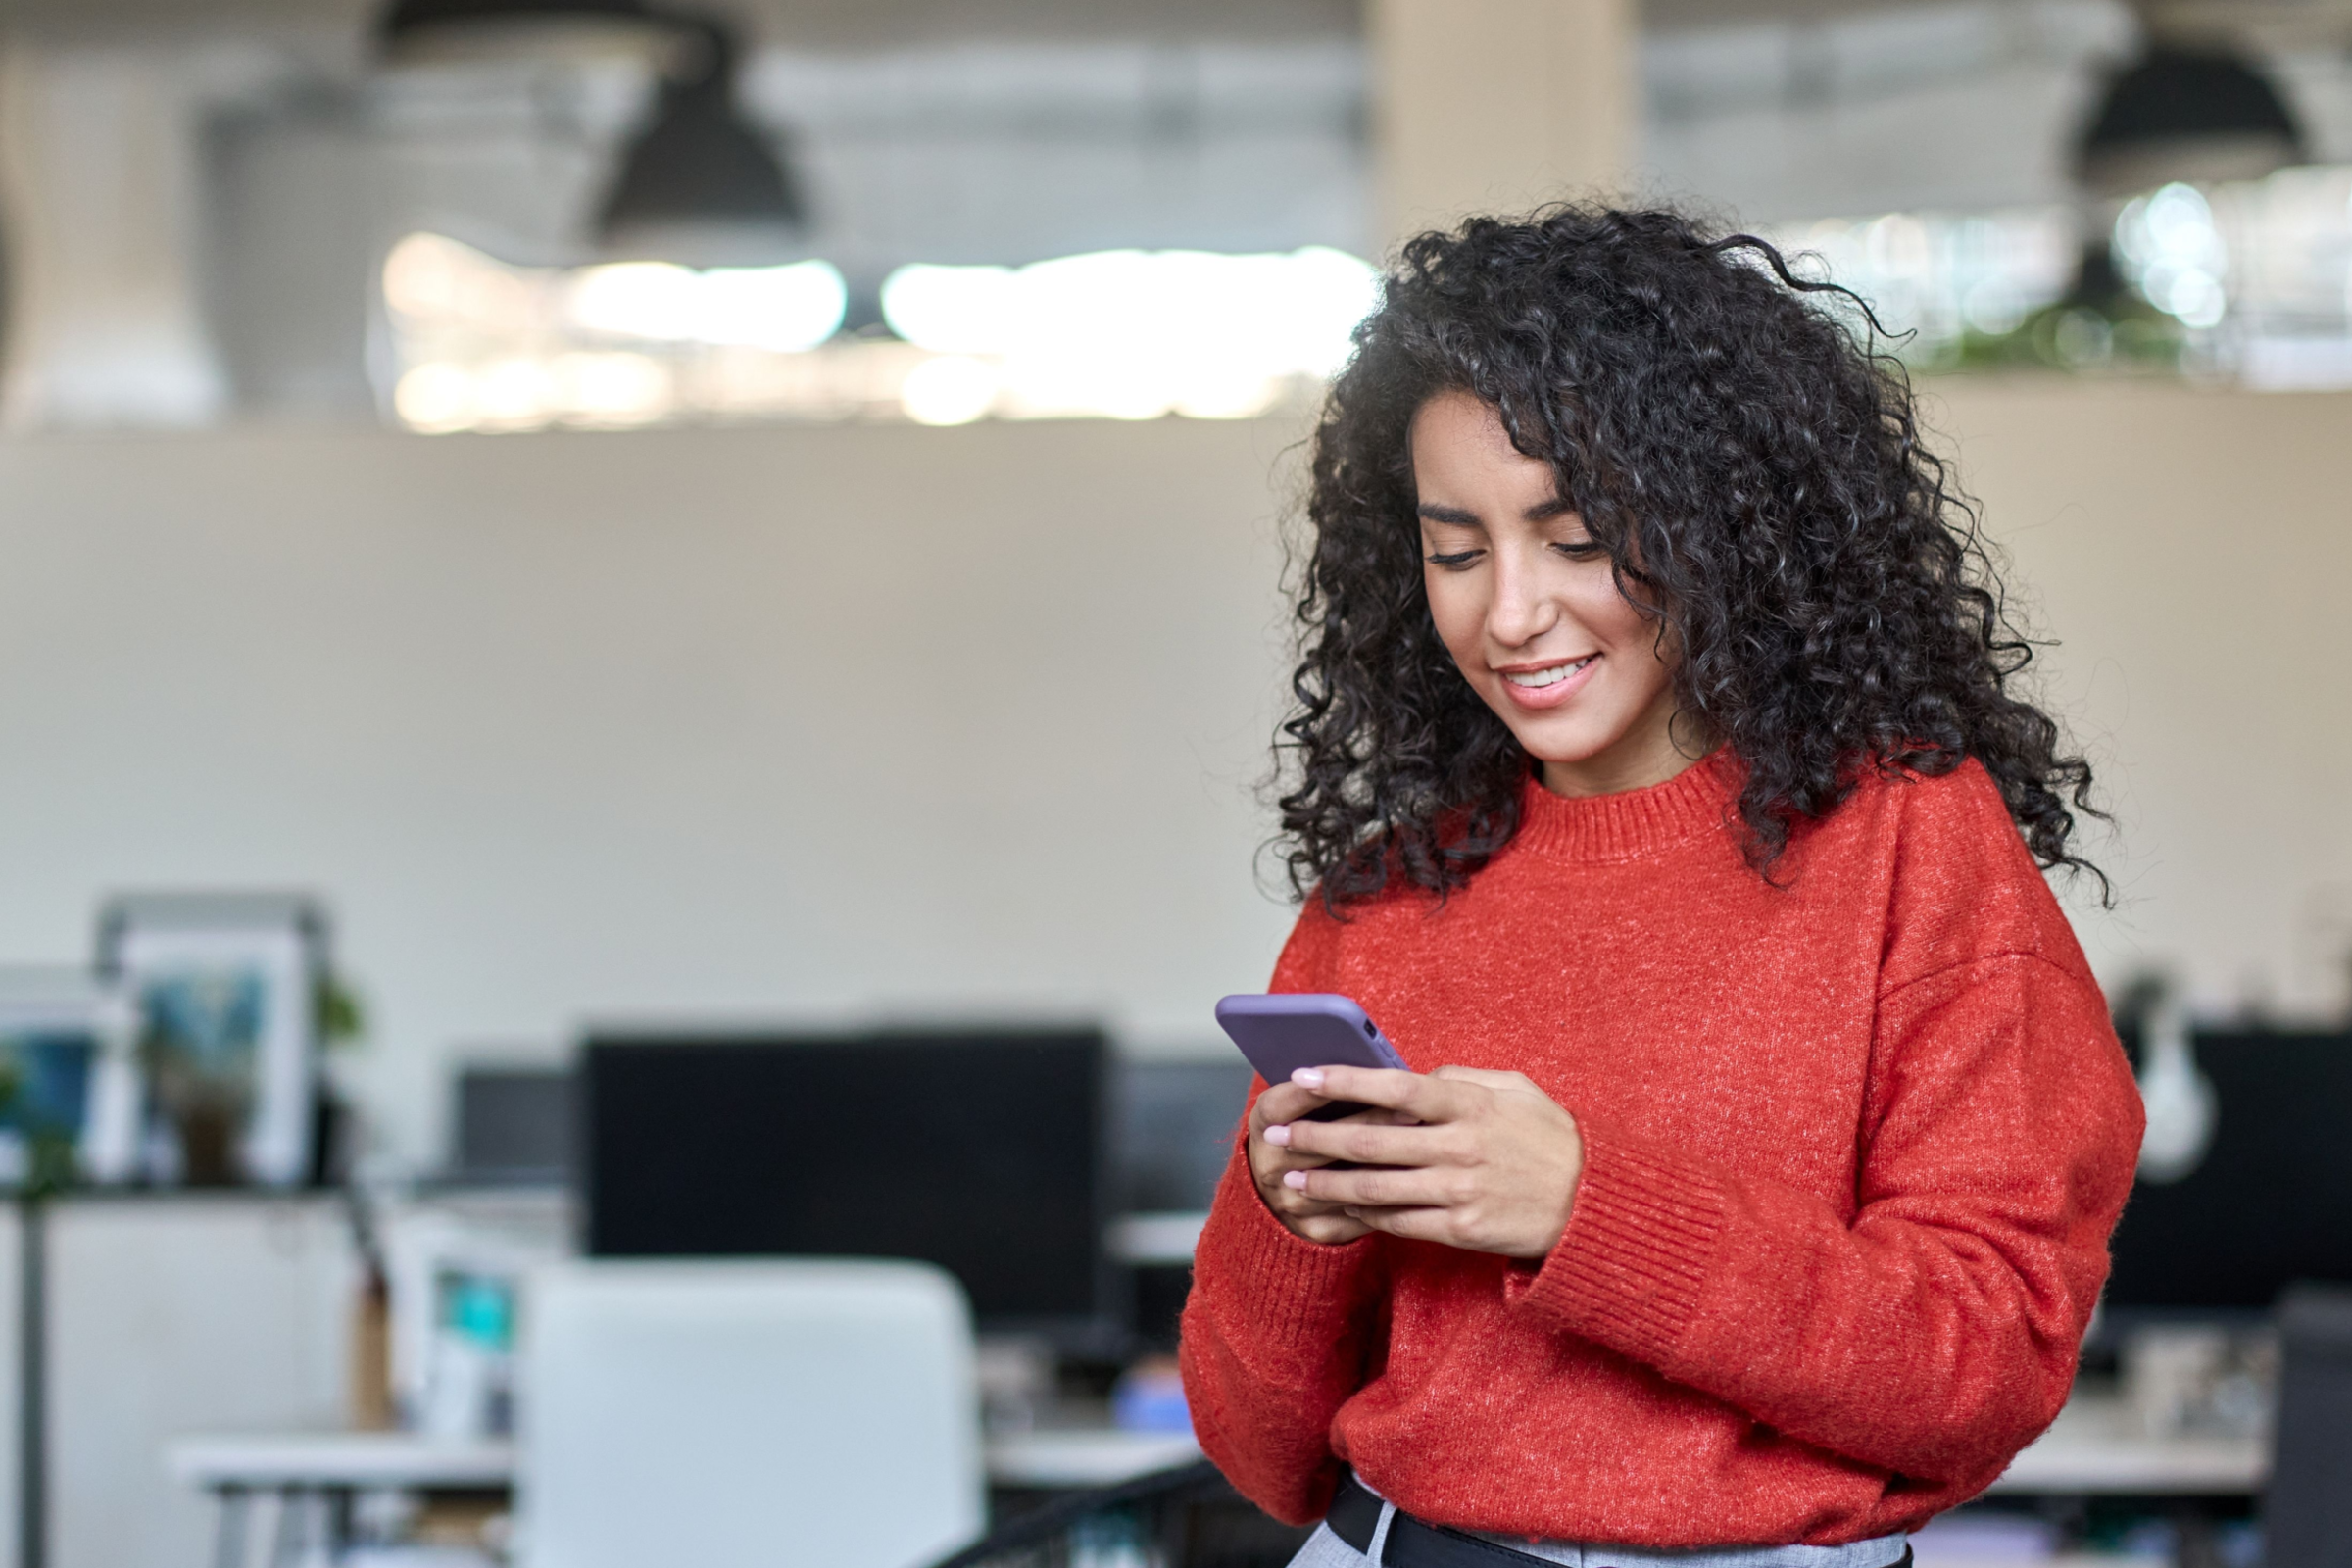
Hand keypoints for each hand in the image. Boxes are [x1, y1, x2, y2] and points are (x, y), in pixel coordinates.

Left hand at [1263, 1065, 1584, 1257]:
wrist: (1593, 1205)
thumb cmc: (1549, 1139)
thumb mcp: (1516, 1089)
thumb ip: (1462, 1078)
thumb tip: (1416, 1075)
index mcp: (1470, 1104)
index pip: (1394, 1087)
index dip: (1343, 1079)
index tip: (1302, 1075)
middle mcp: (1460, 1147)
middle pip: (1369, 1141)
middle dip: (1314, 1138)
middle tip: (1274, 1134)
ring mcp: (1458, 1192)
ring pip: (1374, 1188)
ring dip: (1325, 1184)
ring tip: (1291, 1180)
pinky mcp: (1461, 1231)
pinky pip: (1398, 1222)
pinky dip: (1363, 1214)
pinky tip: (1339, 1208)